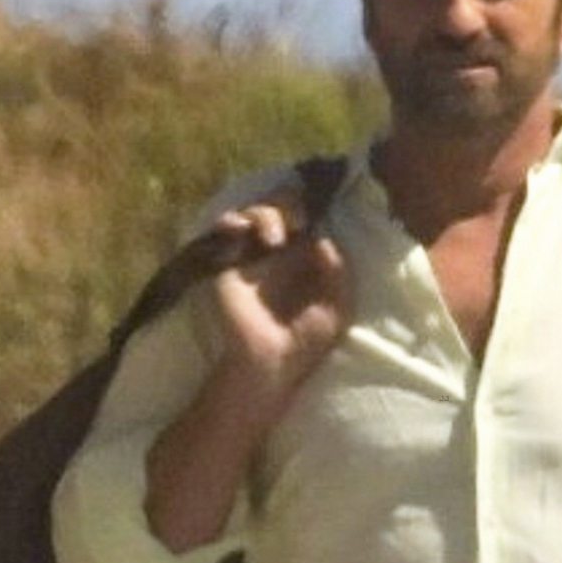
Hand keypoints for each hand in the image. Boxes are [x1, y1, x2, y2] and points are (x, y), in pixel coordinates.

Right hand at [212, 187, 351, 392]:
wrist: (273, 360)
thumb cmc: (307, 340)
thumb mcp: (337, 307)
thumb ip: (337, 272)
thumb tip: (323, 238)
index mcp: (306, 260)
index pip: (306, 218)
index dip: (310, 207)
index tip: (314, 213)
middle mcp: (279, 252)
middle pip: (281, 206)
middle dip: (288, 202)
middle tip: (297, 221)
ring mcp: (253, 254)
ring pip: (256, 211)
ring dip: (266, 214)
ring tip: (275, 239)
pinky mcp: (228, 262)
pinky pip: (225, 228)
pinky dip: (232, 220)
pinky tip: (243, 230)